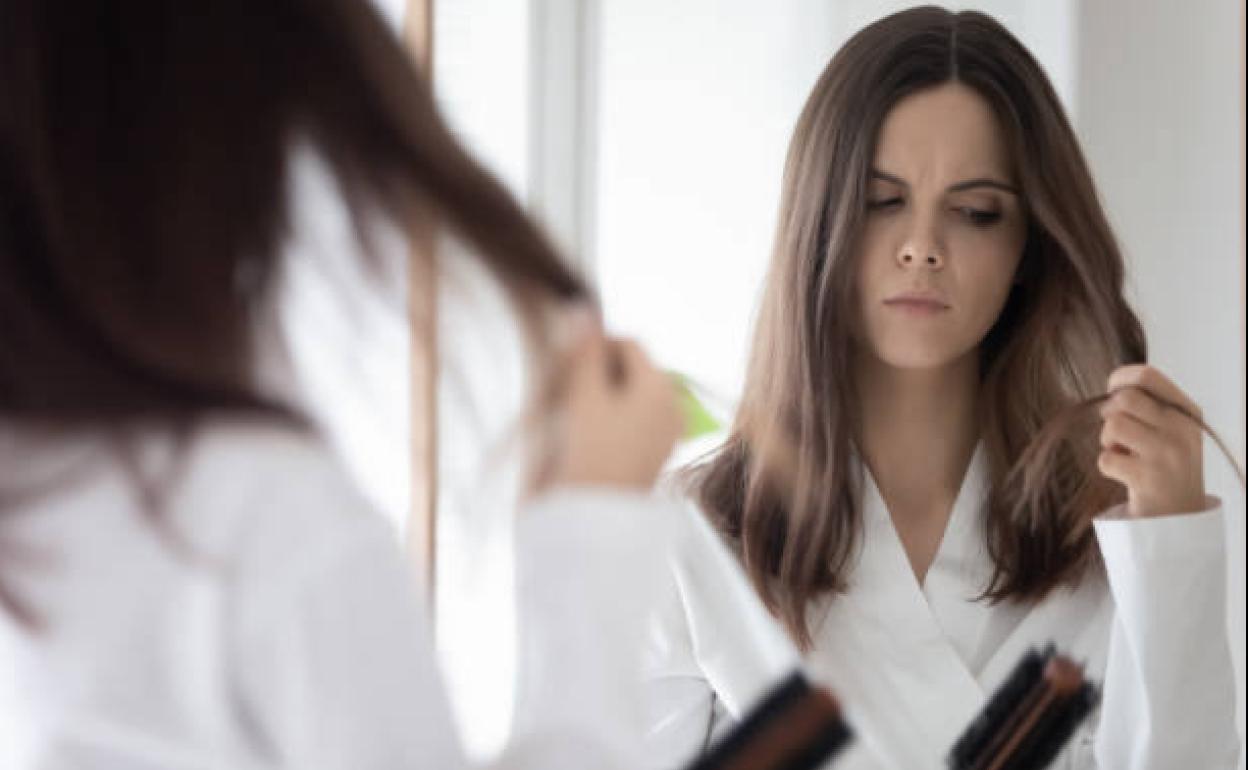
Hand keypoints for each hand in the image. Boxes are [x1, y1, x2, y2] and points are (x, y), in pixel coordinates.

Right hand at [540, 318, 683, 491]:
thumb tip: (584, 307)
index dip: (596, 344)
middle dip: (601, 370)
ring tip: (577, 414)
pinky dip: (614, 416)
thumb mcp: (584, 397)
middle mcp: (673, 405)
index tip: (567, 365)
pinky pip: (636, 417)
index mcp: (661, 386)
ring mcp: (668, 431)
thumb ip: (584, 351)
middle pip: (634, 367)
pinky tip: (591, 434)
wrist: (595, 519)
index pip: (629, 343)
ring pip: (633, 392)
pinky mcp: (657, 452)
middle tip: (568, 391)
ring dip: (605, 394)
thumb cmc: (590, 456)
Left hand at [1097, 364, 1205, 517]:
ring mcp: (1166, 454)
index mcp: (1187, 412)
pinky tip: (1125, 475)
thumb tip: (1113, 387)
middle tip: (1118, 434)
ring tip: (1124, 454)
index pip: (1147, 376)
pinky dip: (1107, 467)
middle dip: (1110, 414)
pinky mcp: (1148, 478)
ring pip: (1113, 425)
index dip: (1119, 380)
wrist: (1181, 516)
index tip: (1113, 392)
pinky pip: (1106, 459)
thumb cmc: (1166, 466)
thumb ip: (1149, 405)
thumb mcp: (1170, 430)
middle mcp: (1181, 429)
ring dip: (1108, 441)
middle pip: (1124, 398)